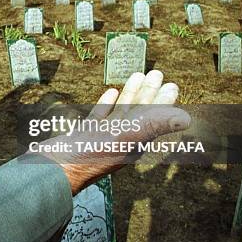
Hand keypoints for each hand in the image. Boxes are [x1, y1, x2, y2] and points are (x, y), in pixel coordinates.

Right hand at [35, 70, 190, 194]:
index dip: (164, 101)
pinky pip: (100, 116)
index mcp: (134, 142)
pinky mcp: (85, 134)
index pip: (154, 117)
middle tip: (157, 73)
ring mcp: (102, 137)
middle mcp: (121, 140)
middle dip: (149, 92)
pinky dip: (107, 103)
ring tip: (137, 75)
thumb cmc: (89, 155)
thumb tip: (186, 118)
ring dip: (130, 94)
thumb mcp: (125, 137)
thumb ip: (153, 125)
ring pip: (121, 111)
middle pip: (139, 111)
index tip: (172, 85)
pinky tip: (111, 93)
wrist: (55, 168)